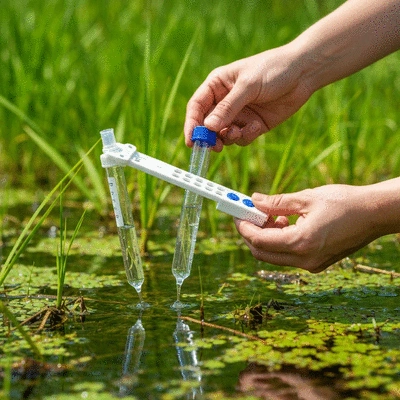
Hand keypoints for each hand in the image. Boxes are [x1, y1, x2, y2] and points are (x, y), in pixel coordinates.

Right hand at [184, 44, 312, 150]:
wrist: (304, 73)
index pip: (197, 107)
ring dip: (229, 138)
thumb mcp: (248, 86)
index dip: (192, 124)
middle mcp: (225, 101)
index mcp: (217, 85)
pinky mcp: (252, 125)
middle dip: (209, 137)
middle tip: (214, 147)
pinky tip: (257, 127)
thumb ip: (228, 107)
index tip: (191, 141)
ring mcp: (239, 114)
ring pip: (224, 135)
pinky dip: (246, 136)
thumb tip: (208, 127)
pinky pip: (242, 138)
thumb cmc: (273, 70)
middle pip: (207, 125)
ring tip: (239, 132)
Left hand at [234, 185, 386, 272]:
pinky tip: (285, 223)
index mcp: (301, 243)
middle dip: (251, 233)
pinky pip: (288, 256)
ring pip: (274, 255)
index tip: (236, 213)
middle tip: (248, 214)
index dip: (243, 227)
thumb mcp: (306, 198)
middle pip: (262, 253)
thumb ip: (276, 203)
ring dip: (265, 237)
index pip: (259, 241)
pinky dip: (279, 241)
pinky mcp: (317, 263)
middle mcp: (305, 260)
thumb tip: (254, 201)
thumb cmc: (345, 202)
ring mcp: (311, 265)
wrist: (375, 214)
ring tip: (271, 215)